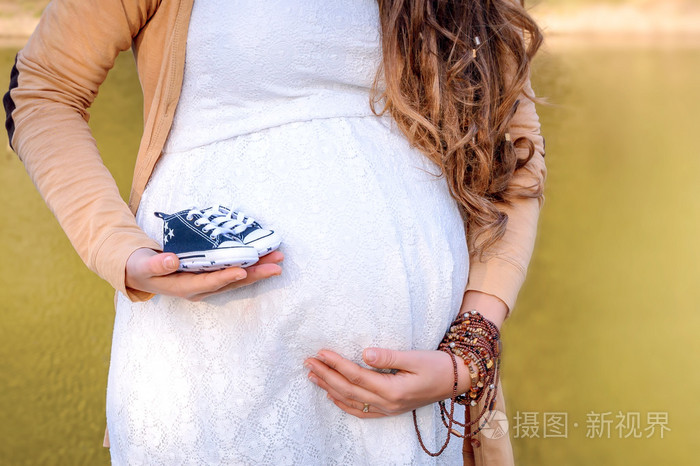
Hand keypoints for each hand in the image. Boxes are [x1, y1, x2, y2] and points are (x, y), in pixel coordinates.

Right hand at [125, 248, 282, 300]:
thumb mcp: (143, 266)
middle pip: (231, 283)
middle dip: (255, 274)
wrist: (139, 272)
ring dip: (258, 270)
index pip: (209, 283)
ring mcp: (207, 285)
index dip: (226, 278)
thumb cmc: (141, 267)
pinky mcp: (211, 277)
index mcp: (184, 287)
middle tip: (276, 265)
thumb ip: (156, 264)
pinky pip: (234, 274)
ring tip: (278, 260)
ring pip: (237, 279)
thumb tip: (171, 260)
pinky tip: (264, 259)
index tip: (243, 272)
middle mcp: (200, 289)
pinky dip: (250, 266)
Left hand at [303, 348, 470, 417]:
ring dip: (329, 388)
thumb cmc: (437, 365)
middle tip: (308, 362)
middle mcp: (387, 403)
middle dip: (326, 375)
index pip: (356, 375)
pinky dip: (342, 403)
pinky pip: (360, 411)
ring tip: (312, 376)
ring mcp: (387, 409)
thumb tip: (364, 353)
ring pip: (350, 401)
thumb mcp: (415, 357)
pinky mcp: (389, 410)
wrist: (456, 380)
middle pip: (348, 389)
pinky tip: (331, 395)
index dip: (336, 364)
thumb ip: (389, 356)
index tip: (320, 352)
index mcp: (393, 389)